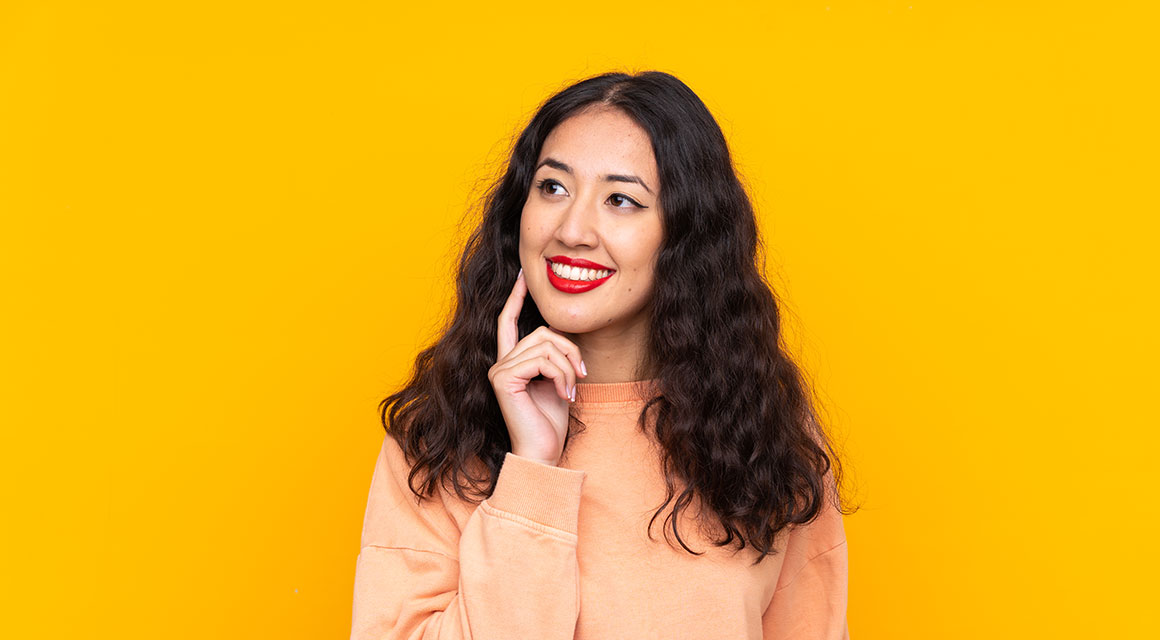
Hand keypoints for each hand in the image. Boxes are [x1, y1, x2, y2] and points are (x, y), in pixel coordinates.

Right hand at [488, 269, 586, 465]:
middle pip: (543, 333)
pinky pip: (542, 360)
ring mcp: (499, 370)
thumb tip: (563, 334)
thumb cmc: (551, 422)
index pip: (509, 321)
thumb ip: (555, 356)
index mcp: (511, 362)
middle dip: (570, 351)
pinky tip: (564, 395)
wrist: (543, 452)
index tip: (524, 276)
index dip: (516, 297)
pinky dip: (561, 376)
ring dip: (568, 368)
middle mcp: (500, 363)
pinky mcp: (504, 378)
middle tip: (581, 375)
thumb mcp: (557, 381)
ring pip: (546, 345)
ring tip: (571, 390)